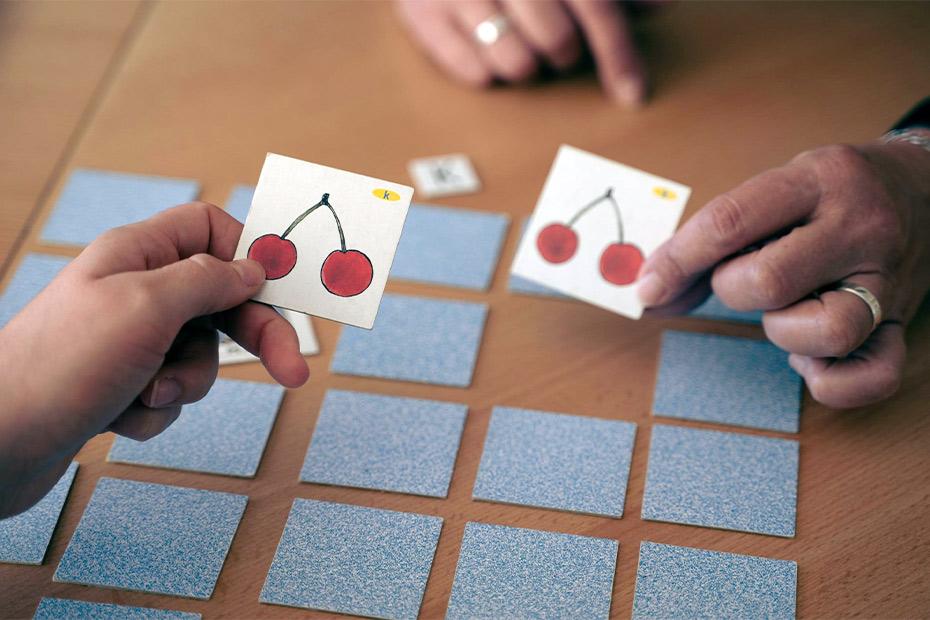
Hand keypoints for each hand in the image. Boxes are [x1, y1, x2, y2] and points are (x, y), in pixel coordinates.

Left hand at [0, 202, 309, 516]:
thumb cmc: (59, 366)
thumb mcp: (146, 307)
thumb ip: (207, 280)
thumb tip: (250, 268)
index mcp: (138, 254)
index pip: (210, 229)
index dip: (250, 255)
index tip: (284, 288)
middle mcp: (135, 290)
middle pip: (219, 299)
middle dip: (253, 337)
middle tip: (293, 370)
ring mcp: (128, 339)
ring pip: (199, 354)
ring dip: (185, 381)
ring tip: (148, 393)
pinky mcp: (121, 383)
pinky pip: (171, 391)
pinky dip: (155, 409)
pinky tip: (120, 414)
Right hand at [396, 0, 648, 106]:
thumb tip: (663, 6)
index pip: (596, 8)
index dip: (619, 55)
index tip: (632, 94)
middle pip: (556, 41)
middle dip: (564, 55)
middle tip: (556, 45)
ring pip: (513, 63)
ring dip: (524, 67)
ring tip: (519, 47)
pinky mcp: (419, 10)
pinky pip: (467, 69)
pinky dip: (483, 72)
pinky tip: (485, 52)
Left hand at [638, 138, 929, 407]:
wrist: (929, 189)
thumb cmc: (831, 196)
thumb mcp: (777, 191)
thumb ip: (714, 239)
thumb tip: (650, 295)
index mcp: (817, 180)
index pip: (730, 222)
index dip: (675, 262)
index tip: (646, 289)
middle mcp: (859, 227)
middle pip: (768, 282)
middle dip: (734, 290)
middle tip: (747, 279)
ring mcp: (886, 279)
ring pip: (823, 331)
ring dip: (783, 331)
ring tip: (788, 309)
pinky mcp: (901, 324)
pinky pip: (869, 378)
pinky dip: (827, 381)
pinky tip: (809, 356)